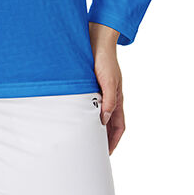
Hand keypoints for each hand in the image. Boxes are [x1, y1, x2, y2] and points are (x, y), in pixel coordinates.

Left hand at [89, 22, 126, 154]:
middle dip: (103, 139)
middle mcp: (109, 98)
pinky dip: (84, 114)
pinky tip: (75, 118)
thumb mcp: (108, 81)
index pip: (119, 127)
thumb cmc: (104, 59)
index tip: (107, 154)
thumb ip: (109, 100)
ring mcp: (100, 92)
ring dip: (93, 127)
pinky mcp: (90, 86)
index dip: (114, 141)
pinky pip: (88, 105)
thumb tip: (105, 120)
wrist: (95, 40)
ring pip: (98, 115)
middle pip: (108, 124)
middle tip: (92, 151)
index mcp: (117, 99)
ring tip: (83, 139)